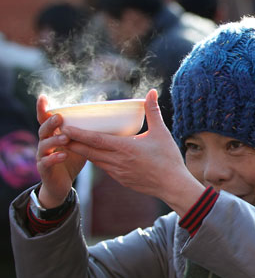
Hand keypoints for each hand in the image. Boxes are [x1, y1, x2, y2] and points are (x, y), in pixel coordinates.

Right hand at [35, 95, 87, 207]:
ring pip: (44, 144)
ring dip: (54, 140)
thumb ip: (88, 131)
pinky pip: (46, 162)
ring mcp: (42, 155)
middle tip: (60, 117)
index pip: (46, 119)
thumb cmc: (72, 159)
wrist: (60, 183)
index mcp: (53, 133)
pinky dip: (54, 158)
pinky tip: (63, 155)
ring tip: (66, 137)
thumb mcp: (80, 142)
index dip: (43, 108)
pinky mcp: (44, 169)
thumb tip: (110, 118)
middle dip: (50, 123)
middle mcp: (45, 142)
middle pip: (43, 129)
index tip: (43, 97)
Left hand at [62, 89, 204, 215]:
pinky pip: (104, 168)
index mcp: (124, 148)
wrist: (173, 185)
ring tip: (71, 143)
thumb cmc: (168, 158)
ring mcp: (117, 173)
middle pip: (88, 151)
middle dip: (71, 143)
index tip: (64, 127)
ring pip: (94, 160)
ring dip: (82, 152)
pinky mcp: (121, 180)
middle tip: (58, 134)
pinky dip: (96, 160)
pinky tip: (94, 155)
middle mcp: (117, 161)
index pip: (94, 140)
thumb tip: (152, 92)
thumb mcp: (161, 132)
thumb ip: (153, 112)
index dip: (77, 134)